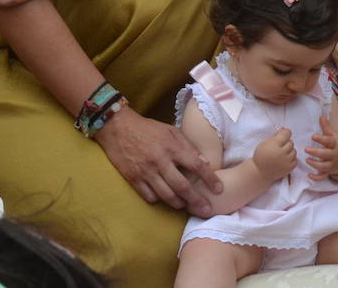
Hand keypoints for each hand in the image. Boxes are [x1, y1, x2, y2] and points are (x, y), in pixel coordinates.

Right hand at [94, 106, 222, 214]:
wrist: (119, 128)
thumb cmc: (149, 129)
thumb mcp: (171, 131)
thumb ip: (188, 147)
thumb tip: (204, 163)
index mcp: (173, 147)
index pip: (196, 166)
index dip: (210, 179)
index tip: (219, 189)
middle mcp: (160, 161)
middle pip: (182, 186)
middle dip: (196, 200)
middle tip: (206, 210)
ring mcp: (146, 171)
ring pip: (166, 195)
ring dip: (178, 203)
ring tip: (186, 206)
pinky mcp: (133, 178)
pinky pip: (149, 196)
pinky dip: (159, 200)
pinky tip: (165, 199)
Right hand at [251, 127, 296, 179]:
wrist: (259, 172)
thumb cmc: (261, 156)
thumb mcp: (265, 143)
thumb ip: (275, 135)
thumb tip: (284, 129)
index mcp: (274, 145)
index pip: (287, 134)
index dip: (285, 133)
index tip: (283, 135)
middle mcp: (281, 153)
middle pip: (291, 142)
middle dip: (286, 143)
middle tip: (279, 147)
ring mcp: (286, 162)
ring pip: (294, 151)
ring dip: (289, 151)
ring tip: (281, 154)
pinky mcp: (289, 169)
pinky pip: (295, 160)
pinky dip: (291, 159)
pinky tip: (284, 160)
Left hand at [305, 115, 337, 180]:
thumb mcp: (334, 135)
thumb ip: (326, 127)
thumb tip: (321, 116)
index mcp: (335, 144)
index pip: (329, 141)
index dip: (321, 139)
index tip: (312, 136)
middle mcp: (334, 154)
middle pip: (326, 154)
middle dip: (316, 152)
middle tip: (306, 149)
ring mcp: (332, 164)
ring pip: (324, 166)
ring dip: (315, 164)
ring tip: (307, 160)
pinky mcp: (329, 172)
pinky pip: (323, 176)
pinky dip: (316, 178)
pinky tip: (309, 175)